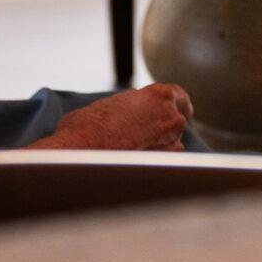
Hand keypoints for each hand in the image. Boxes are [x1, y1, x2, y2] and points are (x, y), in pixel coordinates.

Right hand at [33, 83, 193, 151]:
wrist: (83, 154)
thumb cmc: (88, 126)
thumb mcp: (112, 103)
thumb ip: (131, 105)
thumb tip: (131, 112)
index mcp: (159, 95)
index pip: (179, 96)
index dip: (176, 104)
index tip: (175, 109)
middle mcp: (171, 116)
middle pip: (178, 120)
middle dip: (166, 126)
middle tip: (149, 132)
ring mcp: (172, 142)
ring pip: (173, 142)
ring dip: (161, 145)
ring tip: (137, 150)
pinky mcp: (165, 165)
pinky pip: (165, 161)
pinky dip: (155, 162)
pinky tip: (138, 163)